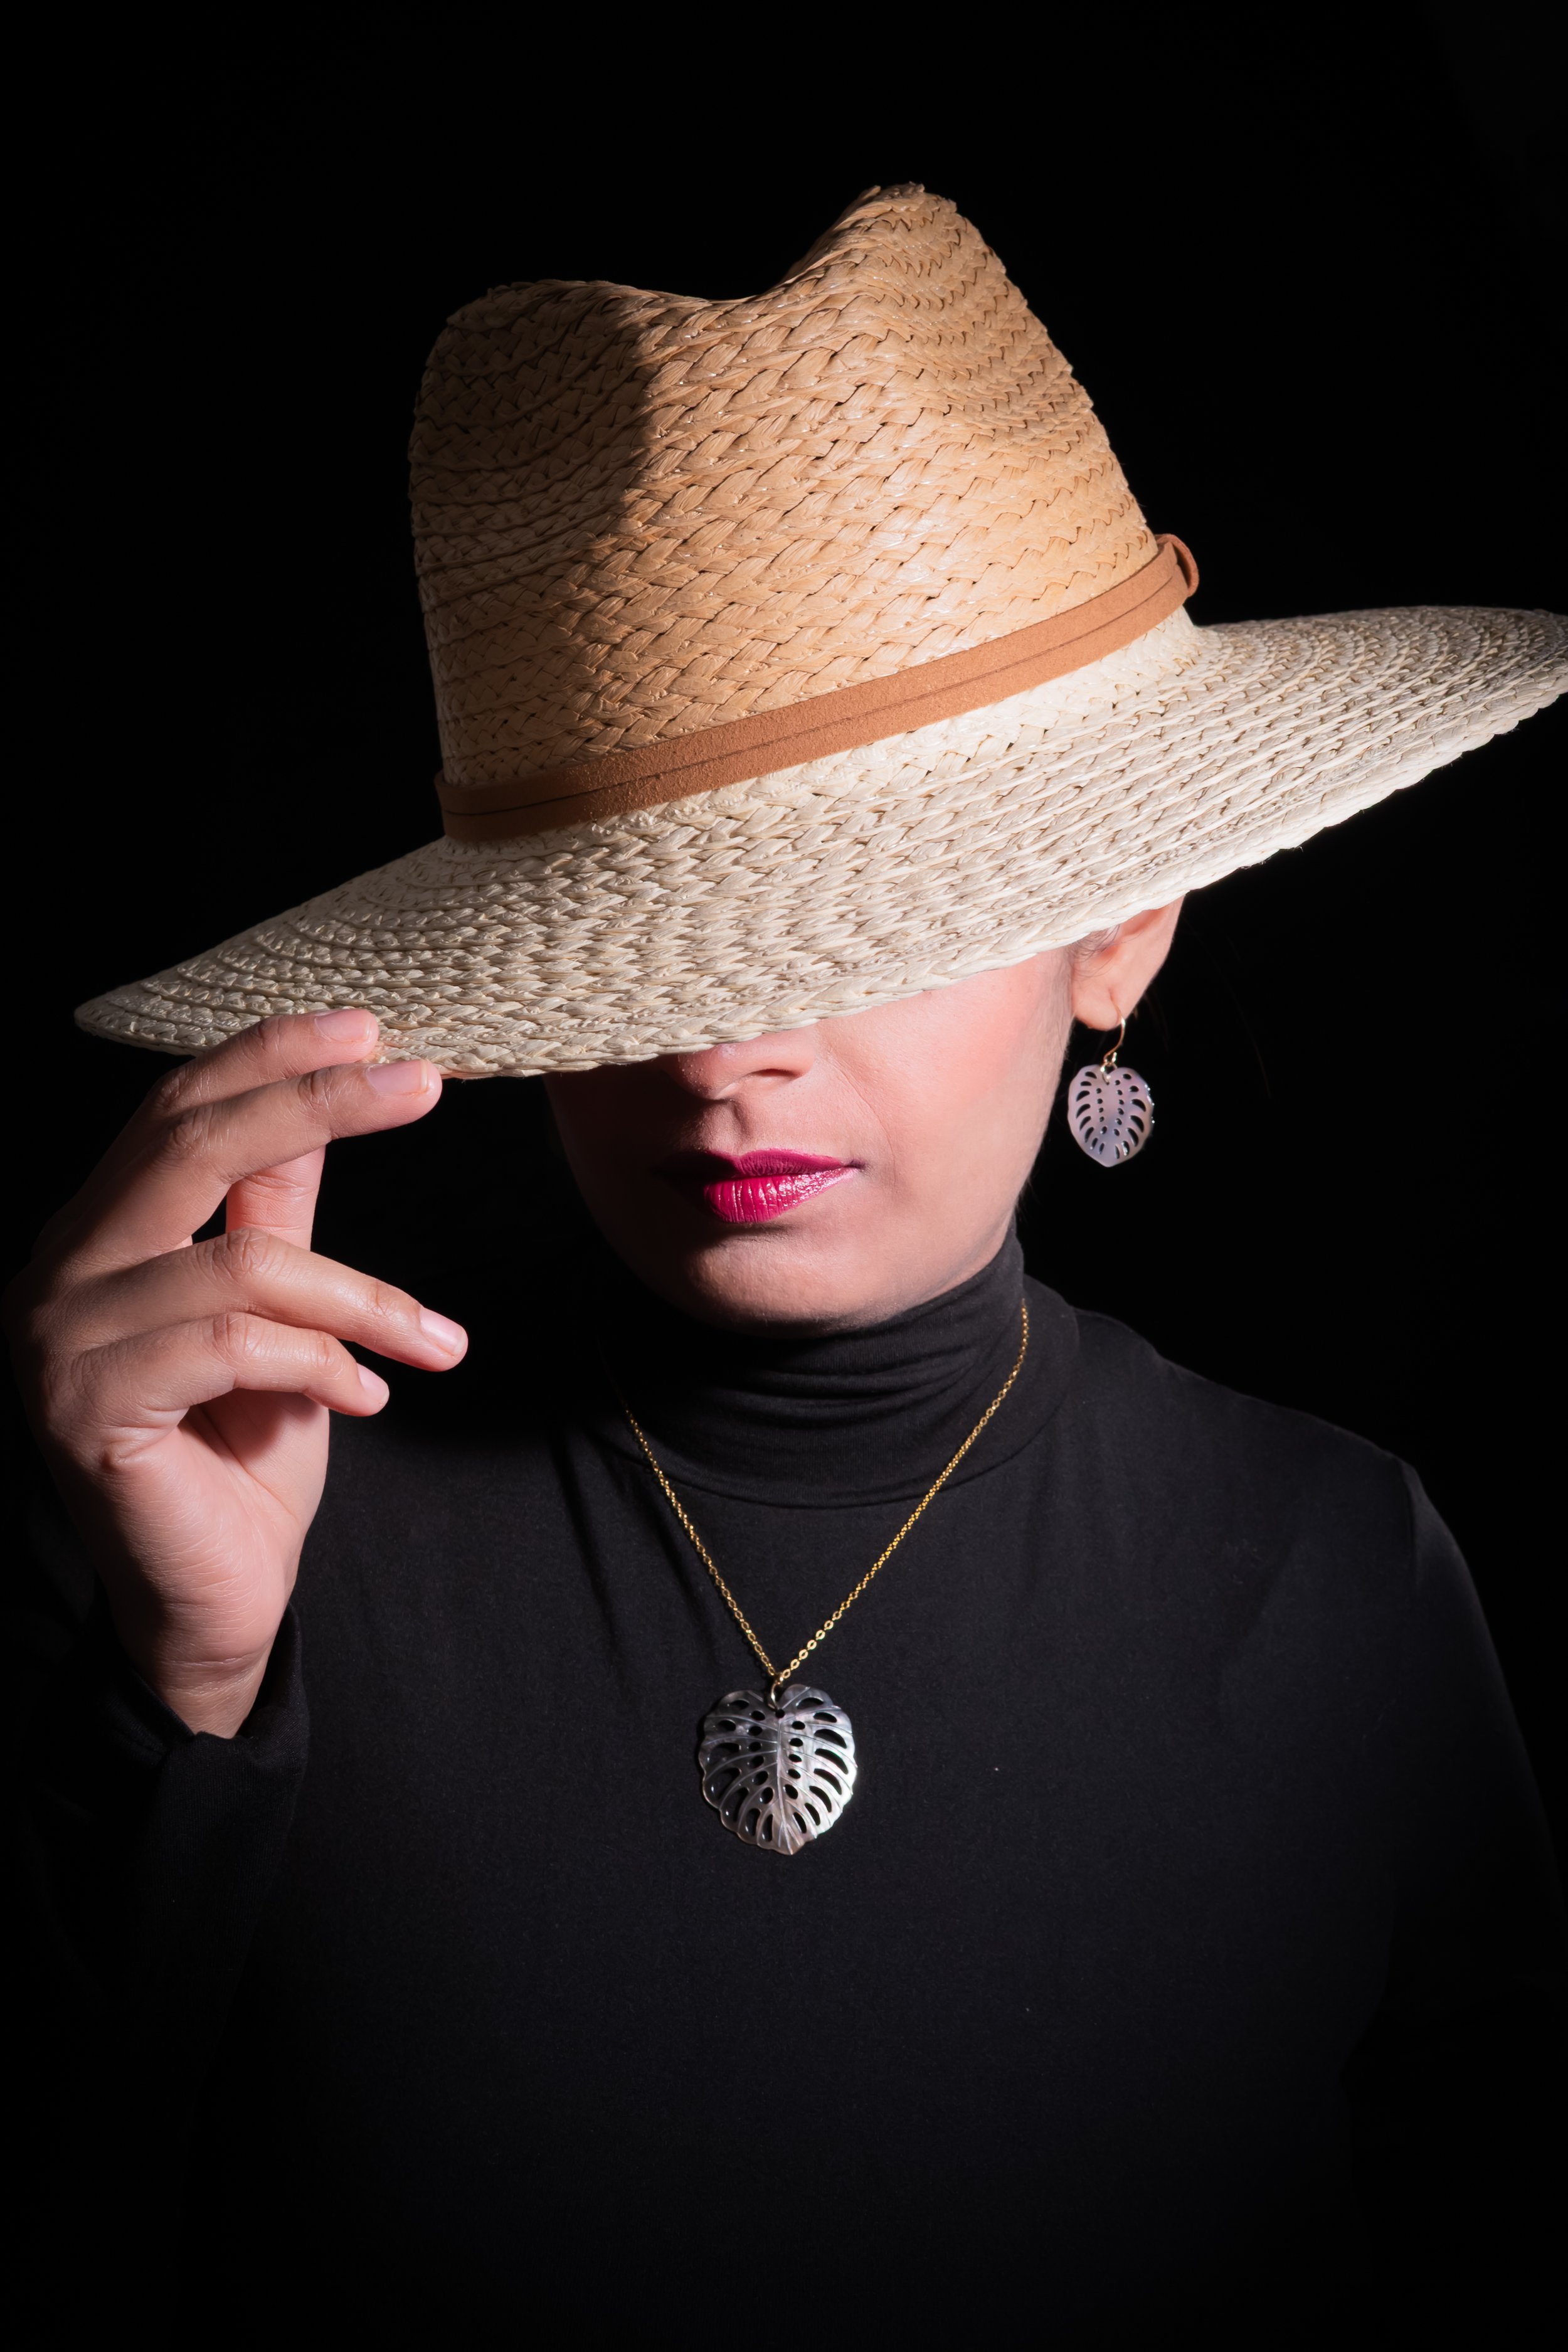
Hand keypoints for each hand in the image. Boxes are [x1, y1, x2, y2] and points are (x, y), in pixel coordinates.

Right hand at [4, 1011, 464, 1735]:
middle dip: (315, 1102)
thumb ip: (279, 1207)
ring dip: (366, 1299)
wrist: (218, 1602)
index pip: (174, 1111)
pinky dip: (323, 1363)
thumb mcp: (280, 1310)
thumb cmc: (246, 1456)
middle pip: (188, 1143)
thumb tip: (328, 1089)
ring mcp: (57, 1341)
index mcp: (95, 1235)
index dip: (270, 1056)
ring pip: (241, 1265)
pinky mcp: (85, 1408)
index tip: (374, 1029)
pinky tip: (367, 1397)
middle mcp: (55, 1273)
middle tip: (422, 1085)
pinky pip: (233, 1347)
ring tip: (435, 1342)